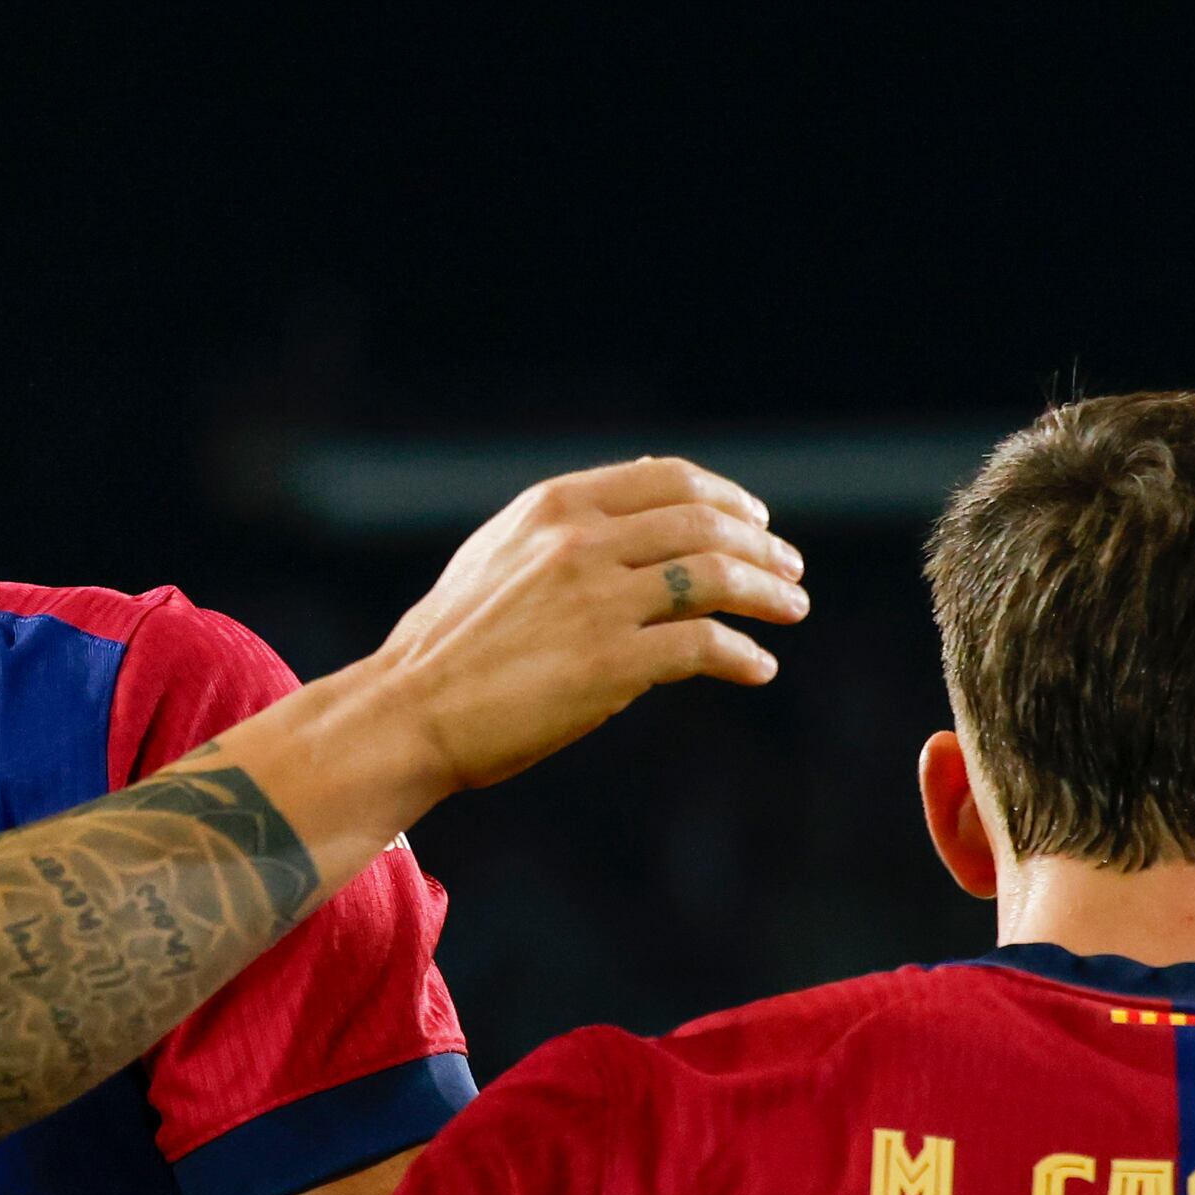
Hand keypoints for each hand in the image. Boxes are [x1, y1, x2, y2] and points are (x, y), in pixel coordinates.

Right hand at [354, 458, 806, 801]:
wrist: (405, 713)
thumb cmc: (446, 646)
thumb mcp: (497, 556)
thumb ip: (562, 523)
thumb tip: (639, 485)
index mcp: (553, 507)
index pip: (670, 480)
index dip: (726, 498)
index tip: (755, 522)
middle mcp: (580, 542)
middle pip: (706, 525)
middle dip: (763, 546)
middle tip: (790, 570)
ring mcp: (597, 601)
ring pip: (718, 577)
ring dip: (769, 592)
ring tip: (790, 609)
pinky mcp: (611, 663)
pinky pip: (703, 646)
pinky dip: (741, 655)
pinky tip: (757, 667)